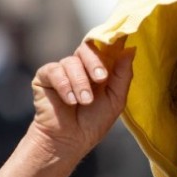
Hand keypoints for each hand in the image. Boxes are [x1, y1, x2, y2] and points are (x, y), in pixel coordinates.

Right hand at [30, 40, 134, 158]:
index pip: (104, 48)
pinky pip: (54, 71)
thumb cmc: (93, 122)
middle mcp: (80, 66)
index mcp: (98, 69)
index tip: (121, 35)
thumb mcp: (116, 99)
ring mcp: (62, 70)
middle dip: (95, 63)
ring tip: (84, 101)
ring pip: (71, 62)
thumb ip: (123, 75)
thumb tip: (131, 49)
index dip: (112, 40)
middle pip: (87, 48)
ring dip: (80, 83)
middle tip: (101, 79)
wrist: (70, 141)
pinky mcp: (44, 77)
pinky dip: (65, 86)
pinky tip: (70, 101)